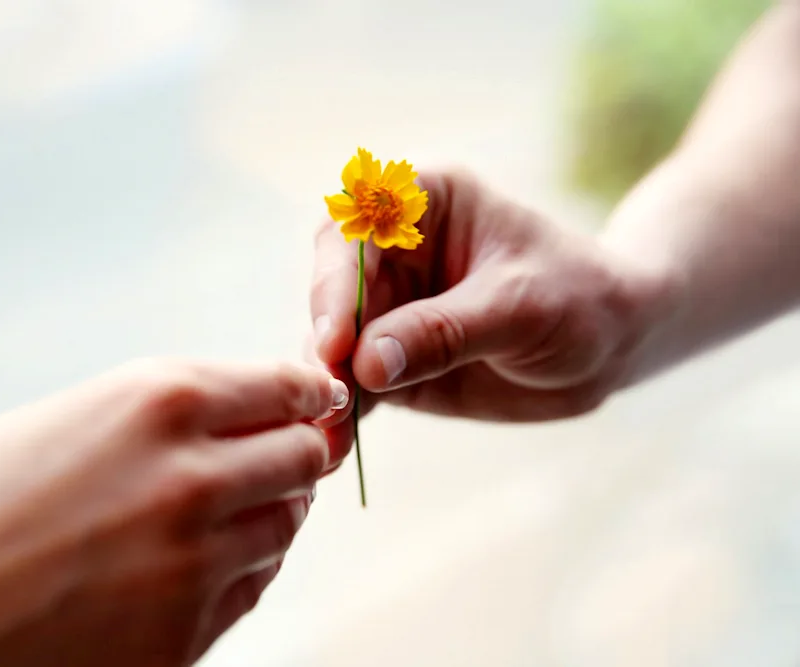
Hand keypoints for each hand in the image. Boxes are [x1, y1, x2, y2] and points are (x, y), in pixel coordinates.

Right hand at [0, 359, 347, 666]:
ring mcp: (195, 562)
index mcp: (161, 399)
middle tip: (283, 456)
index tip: (313, 401)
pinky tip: (208, 565)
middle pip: (305, 457)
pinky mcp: (183, 636)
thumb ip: (167, 415)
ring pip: (287, 527)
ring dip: (273, 513)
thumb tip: (238, 418)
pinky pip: (252, 590)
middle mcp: (195, 476)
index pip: (289, 385)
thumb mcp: (72, 417)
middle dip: (299, 452)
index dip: (307, 394)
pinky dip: (244, 570)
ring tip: (237, 512)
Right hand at [309, 170, 674, 451]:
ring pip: (334, 343)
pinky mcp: (389, 359)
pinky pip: (355, 384)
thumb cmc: (579, 299)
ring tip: (331, 432)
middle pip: (331, 290)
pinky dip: (346, 415)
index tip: (336, 342)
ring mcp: (387, 307)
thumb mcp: (522, 308)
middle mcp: (392, 251)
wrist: (610, 344)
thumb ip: (445, 332)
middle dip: (325, 343)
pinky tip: (341, 446)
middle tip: (329, 395)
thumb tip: (364, 364)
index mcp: (422, 202)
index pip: (355, 231)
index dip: (335, 283)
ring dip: (328, 386)